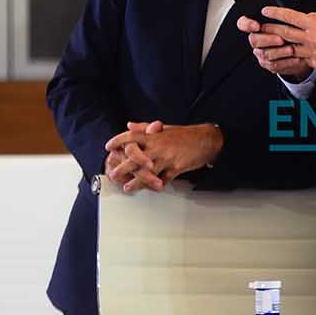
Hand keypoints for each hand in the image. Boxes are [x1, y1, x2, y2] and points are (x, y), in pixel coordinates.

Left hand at [104, 122, 222, 192]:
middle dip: (122, 167)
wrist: (207, 140)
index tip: (108, 147)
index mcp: (154, 135)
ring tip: (127, 188)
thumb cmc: (185, 135)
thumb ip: (145, 128)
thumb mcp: (164, 128)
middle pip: (135, 157)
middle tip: (113, 174)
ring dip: (135, 182)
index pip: (131, 136)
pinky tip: (151, 190)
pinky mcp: (176, 168)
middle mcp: (158, 145)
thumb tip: (129, 125)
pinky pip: (163, 180)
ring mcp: (167, 157)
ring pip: (147, 172)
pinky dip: (156, 186)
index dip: (118, 141)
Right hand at [237, 15, 313, 80]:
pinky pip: (274, 65)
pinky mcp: (269, 64)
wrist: (302, 48)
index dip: (247, 25)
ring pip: (265, 54)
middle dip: (268, 39)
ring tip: (291, 49)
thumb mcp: (288, 19)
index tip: (257, 26)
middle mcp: (257, 40)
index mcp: (256, 26)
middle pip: (254, 40)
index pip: (243, 23)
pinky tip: (296, 58)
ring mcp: (261, 53)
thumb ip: (282, 16)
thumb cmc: (293, 30)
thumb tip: (282, 11)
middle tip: (281, 39)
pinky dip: (286, 62)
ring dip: (279, 51)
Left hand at [243, 7, 315, 76]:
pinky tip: (283, 57)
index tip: (266, 11)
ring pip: (288, 48)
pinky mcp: (315, 63)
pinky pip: (299, 60)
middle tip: (258, 28)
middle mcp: (311, 38)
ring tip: (265, 44)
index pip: (290, 16)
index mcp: (315, 24)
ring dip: (275, 46)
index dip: (276, 13)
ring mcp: (311, 52)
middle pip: (284, 33)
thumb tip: (306, 16)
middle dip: (269, 30)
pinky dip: (290, 58)